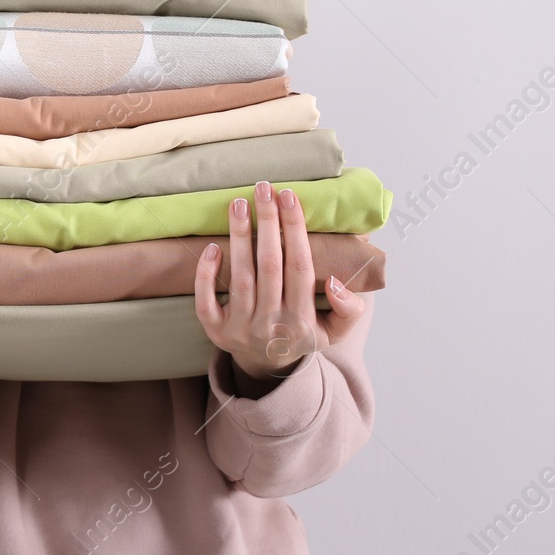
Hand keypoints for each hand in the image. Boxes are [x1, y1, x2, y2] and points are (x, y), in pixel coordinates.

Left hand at [194, 181, 367, 389]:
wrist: (267, 366)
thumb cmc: (302, 333)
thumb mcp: (334, 329)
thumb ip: (349, 309)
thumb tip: (335, 282)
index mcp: (303, 322)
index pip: (300, 267)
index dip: (295, 230)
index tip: (290, 196)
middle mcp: (271, 325)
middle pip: (270, 266)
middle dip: (268, 223)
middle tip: (263, 188)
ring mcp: (240, 330)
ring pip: (240, 278)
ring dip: (239, 237)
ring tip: (239, 204)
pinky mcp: (215, 332)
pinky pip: (206, 303)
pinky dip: (206, 275)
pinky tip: (212, 246)